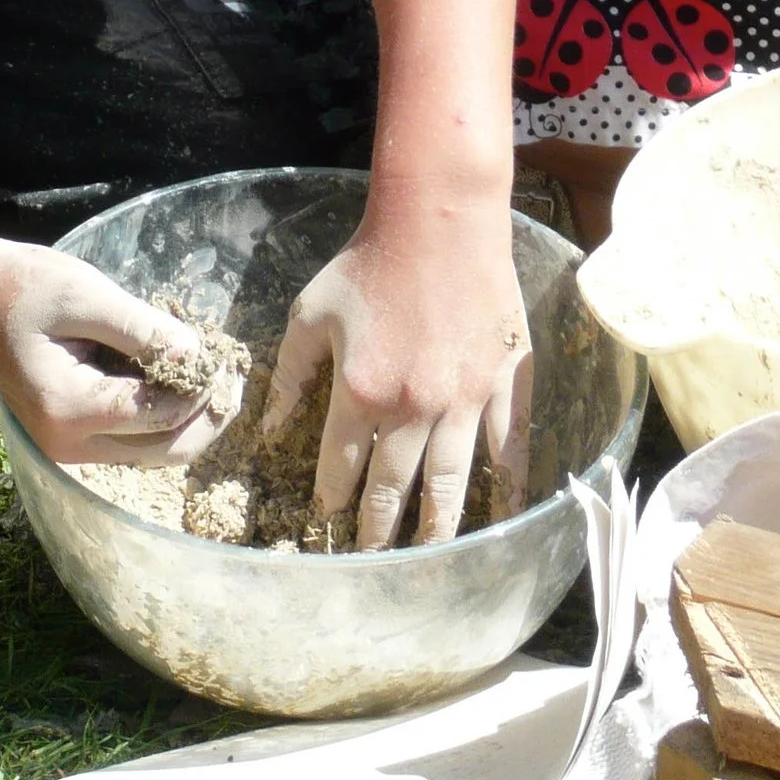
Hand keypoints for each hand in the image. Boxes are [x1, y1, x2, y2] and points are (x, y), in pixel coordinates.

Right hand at [0, 228, 228, 464]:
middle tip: (234, 377)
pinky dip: (163, 418)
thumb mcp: (85, 295)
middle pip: (166, 451)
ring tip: (215, 379)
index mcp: (70, 408)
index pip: (162, 413)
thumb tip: (198, 356)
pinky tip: (179, 382)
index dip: (203, 388)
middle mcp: (70, 444)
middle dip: (208, 417)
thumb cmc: (22, 289)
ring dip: (190, 421)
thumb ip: (143, 329)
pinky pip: (133, 442)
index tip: (225, 354)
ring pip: (154, 453)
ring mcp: (69, 448)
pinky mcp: (72, 439)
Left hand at [265, 209, 532, 549]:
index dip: (331, 502)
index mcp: (361, 391)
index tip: (325, 524)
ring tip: (430, 557)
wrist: (438, 219)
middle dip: (379, 530)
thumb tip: (269, 427)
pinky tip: (502, 515)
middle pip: (394, 487)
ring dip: (438, 526)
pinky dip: (507, 485)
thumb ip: (288, 374)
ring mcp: (465, 399)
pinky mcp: (504, 382)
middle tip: (373, 560)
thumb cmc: (368, 262)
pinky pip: (509, 446)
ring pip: (451, 481)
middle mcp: (414, 407)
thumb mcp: (310, 313)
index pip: (341, 468)